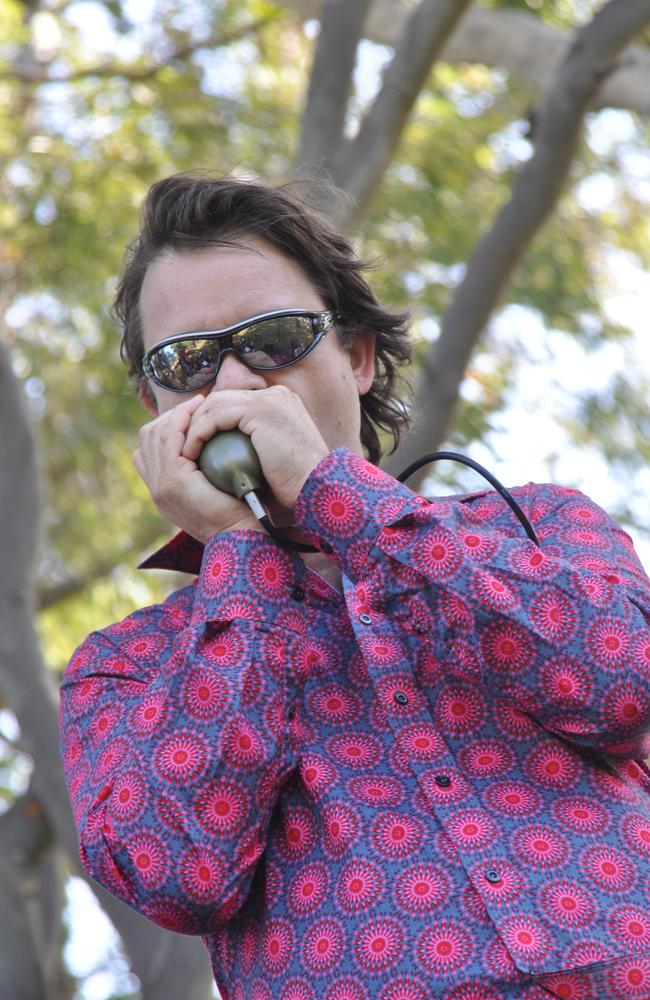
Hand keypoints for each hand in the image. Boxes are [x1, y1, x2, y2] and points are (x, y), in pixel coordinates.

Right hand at [133, 395, 263, 543]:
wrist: (240, 537)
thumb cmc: (237, 513)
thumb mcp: (214, 489)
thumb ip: (205, 472)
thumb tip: (213, 449)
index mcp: (162, 492)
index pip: (148, 451)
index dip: (166, 428)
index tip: (192, 416)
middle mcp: (156, 489)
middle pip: (147, 439)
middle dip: (170, 416)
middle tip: (196, 405)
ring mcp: (161, 486)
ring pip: (155, 435)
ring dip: (177, 414)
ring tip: (199, 404)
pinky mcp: (173, 481)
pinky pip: (169, 439)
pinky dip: (182, 421)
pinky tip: (199, 412)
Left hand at [181, 385, 329, 512]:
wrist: (318, 490)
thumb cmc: (297, 488)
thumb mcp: (272, 461)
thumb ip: (252, 450)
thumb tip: (228, 461)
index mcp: (279, 404)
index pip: (233, 404)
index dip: (210, 422)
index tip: (195, 444)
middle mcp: (275, 395)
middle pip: (221, 399)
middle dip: (196, 421)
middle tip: (180, 445)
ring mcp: (269, 399)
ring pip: (214, 405)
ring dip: (193, 428)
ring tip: (183, 452)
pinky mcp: (260, 409)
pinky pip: (215, 416)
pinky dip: (199, 433)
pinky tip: (191, 452)